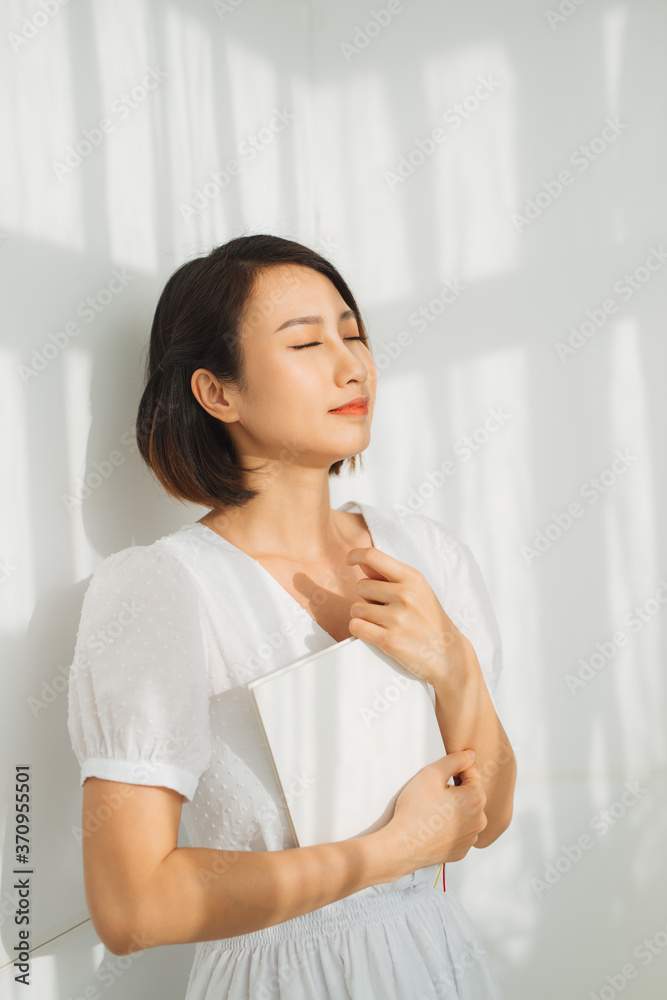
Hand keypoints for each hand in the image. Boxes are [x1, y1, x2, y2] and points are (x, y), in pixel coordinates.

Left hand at [345, 545, 471, 685]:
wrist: (448, 654)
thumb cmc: (430, 620)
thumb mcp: (418, 591)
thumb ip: (390, 577)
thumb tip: (363, 563)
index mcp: (413, 578)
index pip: (373, 555)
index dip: (355, 555)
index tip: (350, 560)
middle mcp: (405, 595)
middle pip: (361, 586)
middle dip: (368, 598)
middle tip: (386, 610)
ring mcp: (397, 617)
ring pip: (356, 608)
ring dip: (364, 617)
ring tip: (384, 623)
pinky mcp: (389, 639)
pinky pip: (356, 626)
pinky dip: (360, 630)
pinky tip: (375, 633)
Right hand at [382, 750, 486, 869]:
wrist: (402, 846)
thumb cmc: (415, 810)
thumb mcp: (432, 774)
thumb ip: (455, 760)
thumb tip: (470, 755)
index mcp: (476, 799)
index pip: (472, 772)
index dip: (455, 768)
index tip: (440, 774)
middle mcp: (480, 820)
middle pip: (471, 794)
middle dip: (456, 789)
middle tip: (433, 792)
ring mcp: (470, 838)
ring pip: (466, 813)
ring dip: (454, 808)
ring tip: (432, 809)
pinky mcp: (460, 851)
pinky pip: (459, 831)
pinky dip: (450, 826)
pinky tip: (434, 825)